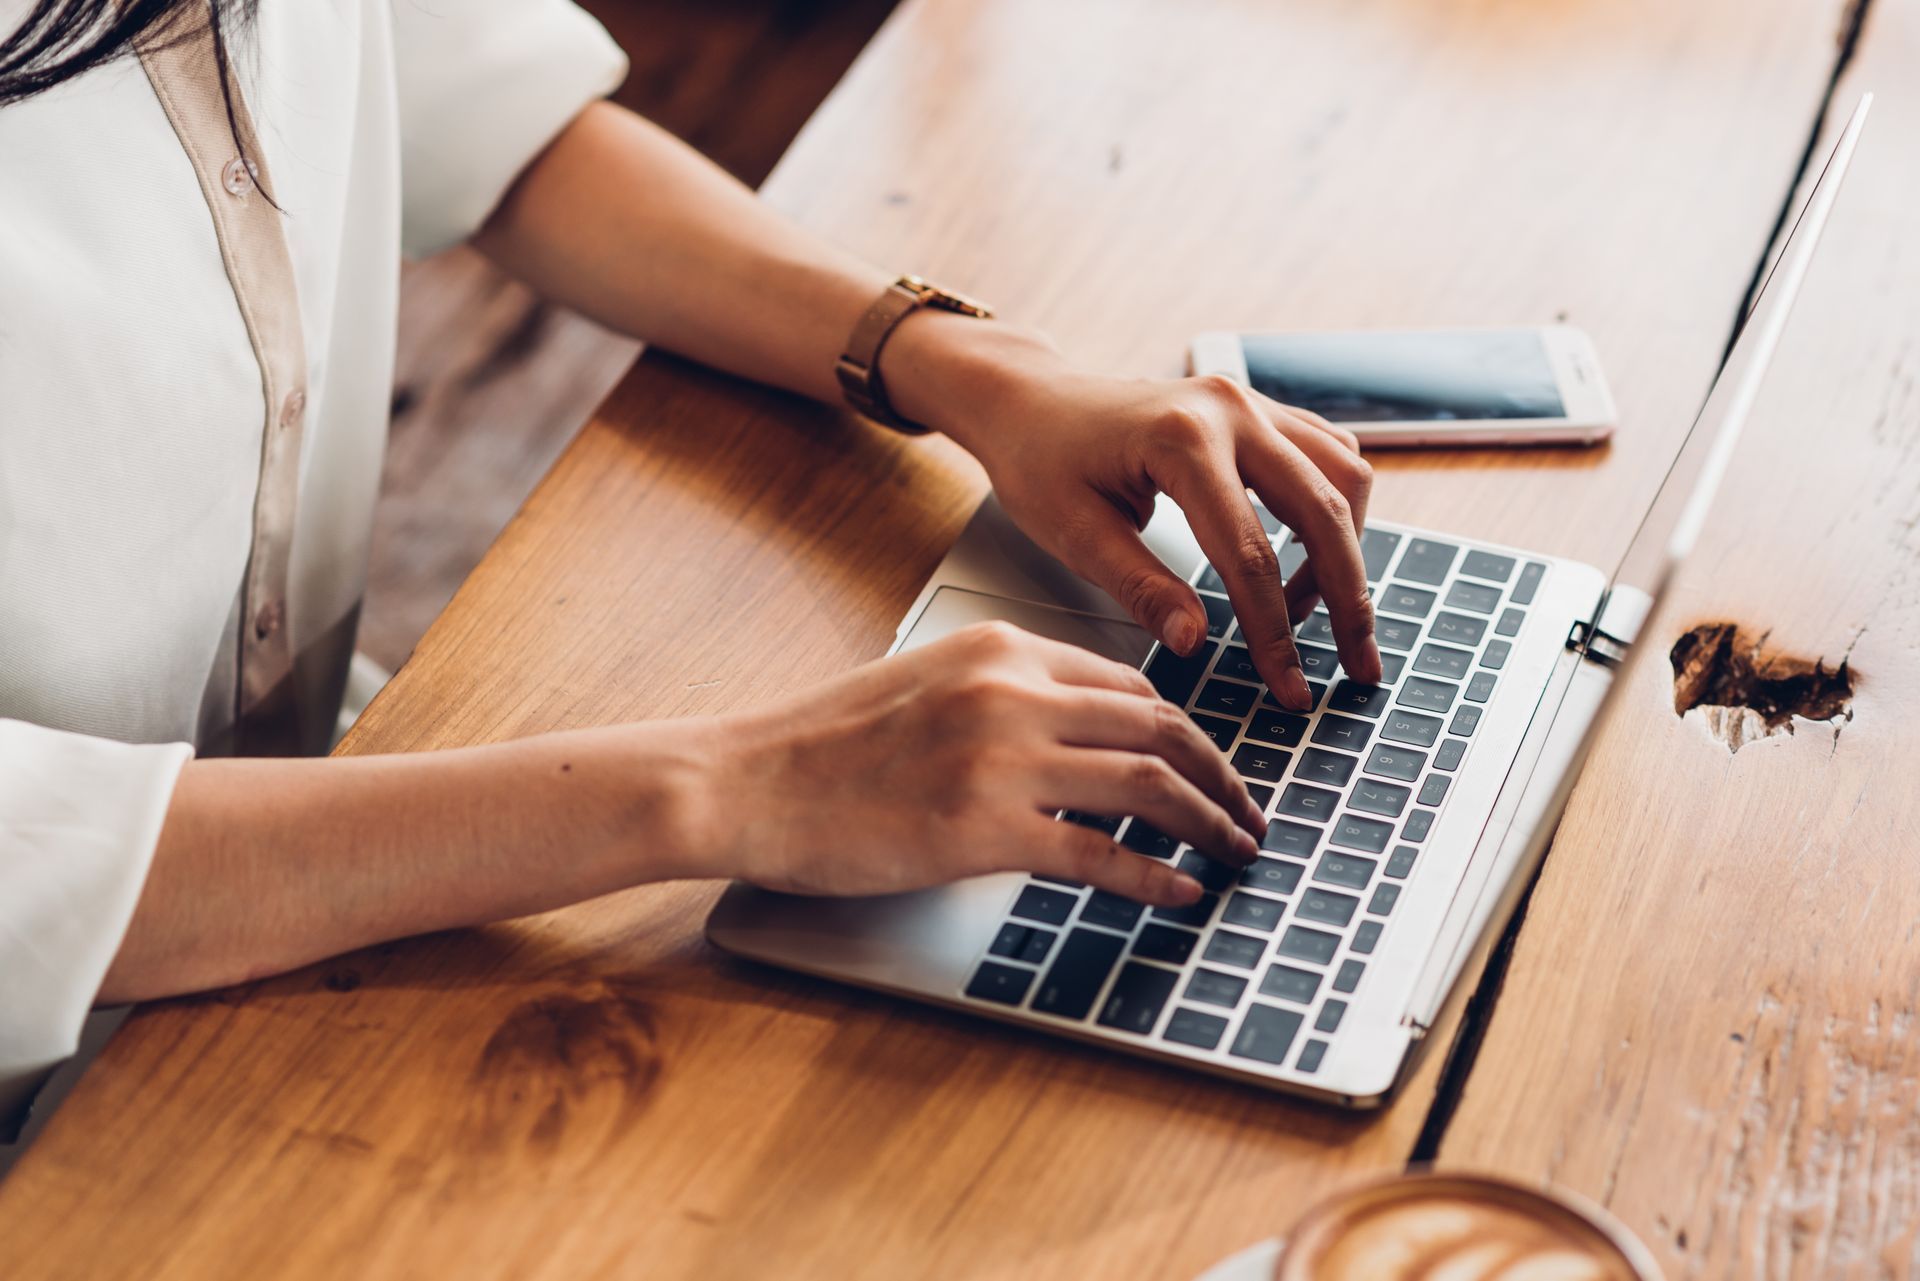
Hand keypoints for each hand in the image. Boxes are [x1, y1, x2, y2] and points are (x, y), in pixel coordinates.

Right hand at [703, 622, 1265, 903]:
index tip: (1207, 765)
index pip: (1129, 685)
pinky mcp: (985, 830)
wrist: (745, 780)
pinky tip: (1183, 893)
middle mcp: (1014, 692)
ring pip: (1151, 785)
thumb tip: (1081, 739)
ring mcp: (1002, 759)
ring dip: (1210, 822)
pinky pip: (1103, 854)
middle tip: (1249, 811)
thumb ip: (1005, 697)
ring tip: (1236, 852)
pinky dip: (1157, 877)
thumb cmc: (822, 743)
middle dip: (1221, 776)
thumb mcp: (926, 685)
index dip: (1184, 731)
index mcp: (1002, 648)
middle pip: (1161, 728)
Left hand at [885, 317, 1380, 706]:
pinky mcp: (1259, 409)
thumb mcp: (1073, 534)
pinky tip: (1303, 560)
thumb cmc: (1040, 461)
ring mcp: (1251, 401)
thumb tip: (1195, 643)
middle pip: (1323, 512)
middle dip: (1348, 598)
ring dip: (1344, 551)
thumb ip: (1140, 588)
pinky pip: (1327, 455)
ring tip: (1311, 616)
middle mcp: (1230, 410)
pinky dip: (1333, 511)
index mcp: (1180, 441)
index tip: (1289, 688)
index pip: (1250, 554)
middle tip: (1358, 665)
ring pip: (1342, 477)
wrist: (1031, 399)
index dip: (1275, 631)